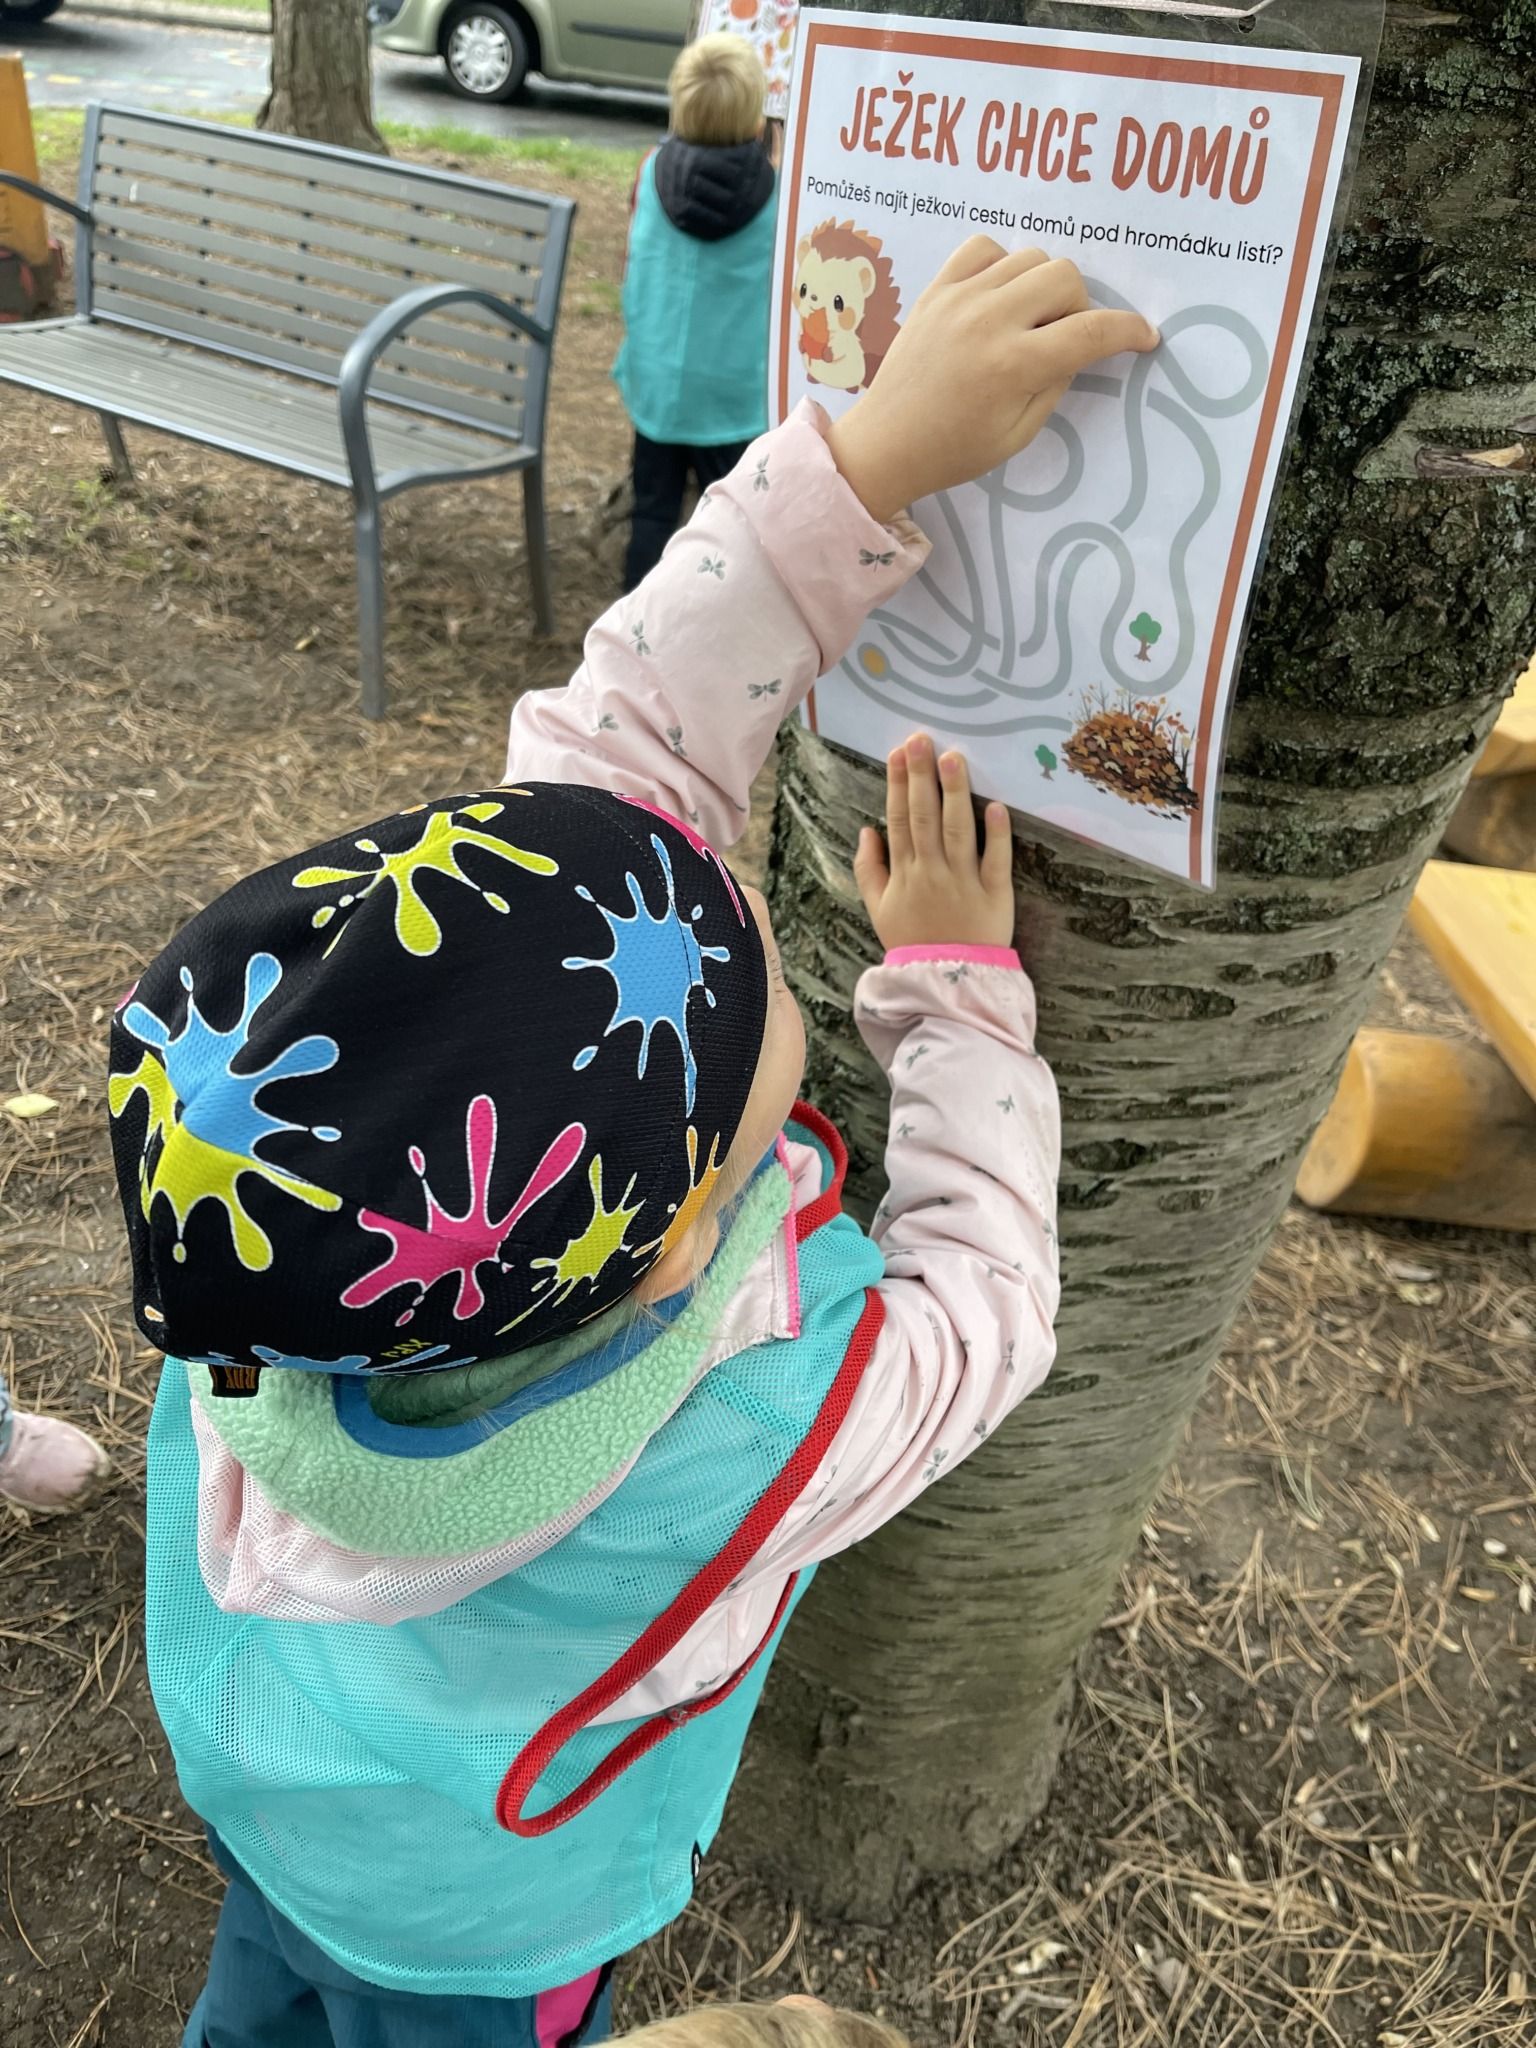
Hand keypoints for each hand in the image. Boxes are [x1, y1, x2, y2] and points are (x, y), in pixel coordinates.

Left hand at [827, 239, 1158, 523]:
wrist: (885, 443)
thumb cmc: (954, 450)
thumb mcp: (1018, 433)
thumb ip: (1056, 383)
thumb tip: (1079, 345)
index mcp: (1012, 366)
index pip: (1090, 332)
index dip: (1128, 331)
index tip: (1145, 336)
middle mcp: (988, 321)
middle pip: (1065, 277)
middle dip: (1079, 306)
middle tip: (1062, 338)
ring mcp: (959, 298)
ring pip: (1031, 257)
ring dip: (1043, 286)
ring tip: (1027, 321)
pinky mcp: (936, 288)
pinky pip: (984, 247)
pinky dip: (1002, 264)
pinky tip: (997, 296)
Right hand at [854, 734, 1014, 951]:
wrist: (946, 985)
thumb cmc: (912, 943)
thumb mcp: (879, 910)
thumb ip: (869, 870)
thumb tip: (866, 830)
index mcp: (903, 875)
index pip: (898, 821)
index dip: (898, 785)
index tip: (898, 753)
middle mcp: (931, 873)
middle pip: (924, 817)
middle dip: (922, 776)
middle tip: (922, 739)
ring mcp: (963, 883)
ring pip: (957, 830)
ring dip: (955, 792)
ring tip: (953, 758)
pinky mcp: (995, 895)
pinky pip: (996, 861)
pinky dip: (997, 834)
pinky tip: (995, 805)